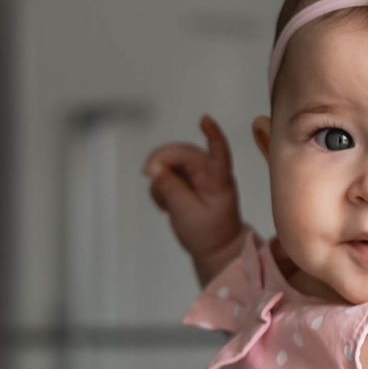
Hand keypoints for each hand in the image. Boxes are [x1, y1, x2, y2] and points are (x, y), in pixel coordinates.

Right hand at [144, 116, 245, 277]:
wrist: (216, 248)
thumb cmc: (208, 233)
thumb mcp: (186, 214)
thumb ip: (171, 189)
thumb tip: (155, 168)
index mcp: (218, 181)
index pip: (219, 154)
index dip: (213, 135)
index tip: (204, 119)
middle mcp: (209, 172)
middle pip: (182, 153)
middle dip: (162, 161)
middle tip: (148, 175)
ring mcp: (198, 174)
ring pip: (171, 162)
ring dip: (160, 178)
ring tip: (164, 204)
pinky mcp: (188, 179)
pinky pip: (167, 172)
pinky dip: (160, 186)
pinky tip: (164, 204)